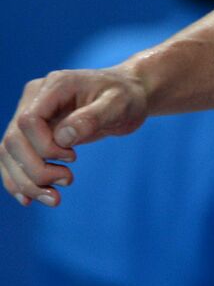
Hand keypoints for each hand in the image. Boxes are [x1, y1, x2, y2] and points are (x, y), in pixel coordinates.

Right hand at [1, 68, 148, 206]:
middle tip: (68, 181)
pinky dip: (19, 180)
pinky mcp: (32, 132)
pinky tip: (32, 199)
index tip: (73, 157)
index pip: (29, 120)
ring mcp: (30, 114)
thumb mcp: (119, 104)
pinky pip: (14, 158)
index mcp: (55, 85)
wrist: (130, 95)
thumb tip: (63, 138)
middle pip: (13, 140)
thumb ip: (92, 118)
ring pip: (9, 153)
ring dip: (26, 182)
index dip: (44, 146)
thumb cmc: (127, 97)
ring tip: (54, 199)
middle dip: (35, 170)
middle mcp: (35, 98)